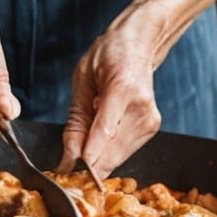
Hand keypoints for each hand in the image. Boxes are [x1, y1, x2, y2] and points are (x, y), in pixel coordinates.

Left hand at [58, 8, 164, 177]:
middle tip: (65, 164)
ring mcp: (150, 120)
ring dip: (97, 156)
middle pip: (112, 151)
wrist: (137, 45)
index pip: (105, 130)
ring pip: (117, 157)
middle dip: (87, 162)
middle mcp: (142, 107)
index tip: (74, 171)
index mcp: (123, 88)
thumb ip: (77, 119)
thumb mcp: (82, 79)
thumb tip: (71, 155)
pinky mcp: (152, 128)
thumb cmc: (107, 56)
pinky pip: (123, 151)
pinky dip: (107, 150)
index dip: (89, 154)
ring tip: (88, 131)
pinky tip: (102, 130)